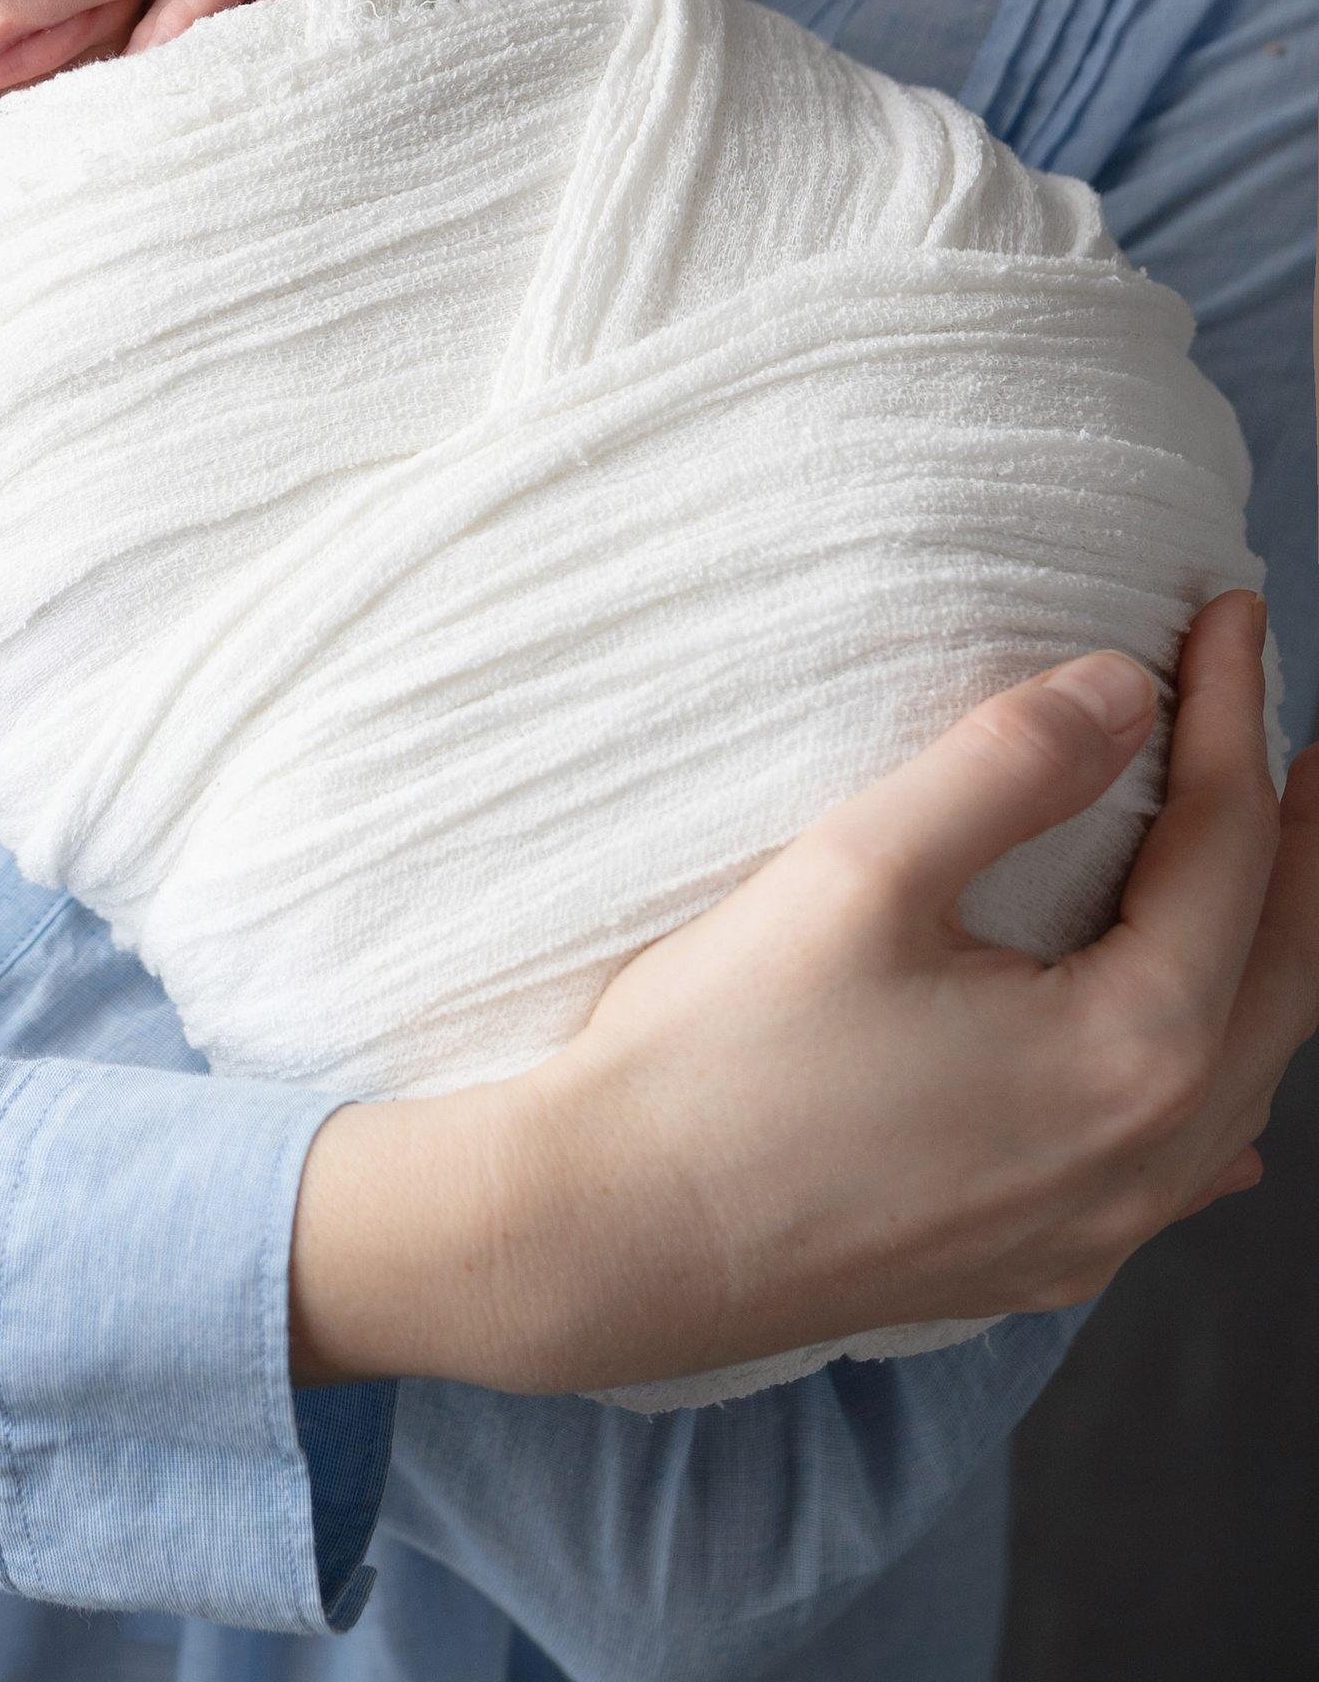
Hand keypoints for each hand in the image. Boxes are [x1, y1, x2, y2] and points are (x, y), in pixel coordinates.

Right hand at [290, 590, 1318, 1391]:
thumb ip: (1008, 765)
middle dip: (1292, 836)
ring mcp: (1100, 1225)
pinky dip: (1221, 1074)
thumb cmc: (723, 1056)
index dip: (1233, 716)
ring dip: (1265, 944)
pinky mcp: (1039, 1259)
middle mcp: (1148, 1155)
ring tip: (1262, 852)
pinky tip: (1215, 1075)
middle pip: (1279, 967)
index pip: (1224, 847)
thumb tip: (1125, 688)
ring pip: (1246, 1070)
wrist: (619, 1236)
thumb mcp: (860, 871)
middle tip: (1289, 726)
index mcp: (1131, 1052)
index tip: (1233, 611)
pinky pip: (1188, 1161)